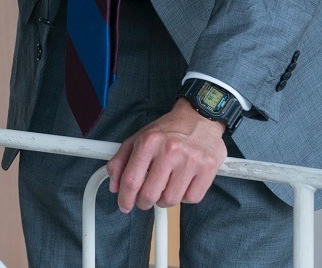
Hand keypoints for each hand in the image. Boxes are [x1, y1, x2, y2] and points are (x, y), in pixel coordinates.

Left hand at [106, 98, 226, 212]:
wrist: (199, 117)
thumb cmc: (168, 130)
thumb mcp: (138, 138)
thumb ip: (121, 161)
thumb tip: (114, 186)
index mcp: (149, 141)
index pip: (131, 180)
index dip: (125, 198)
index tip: (124, 205)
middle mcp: (170, 150)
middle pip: (149, 194)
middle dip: (143, 202)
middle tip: (143, 200)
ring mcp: (191, 160)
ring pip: (171, 200)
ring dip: (163, 200)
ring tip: (163, 189)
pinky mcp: (208, 168)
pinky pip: (191, 198)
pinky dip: (183, 197)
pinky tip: (181, 185)